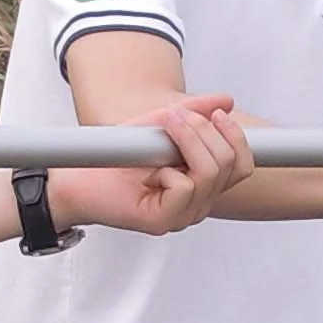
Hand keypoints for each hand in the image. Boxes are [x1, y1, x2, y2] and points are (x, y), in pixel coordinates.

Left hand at [51, 95, 252, 237]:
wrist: (80, 176)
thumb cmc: (119, 156)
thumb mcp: (160, 124)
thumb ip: (194, 113)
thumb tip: (226, 101)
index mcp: (204, 184)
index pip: (243, 166)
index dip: (237, 137)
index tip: (217, 114)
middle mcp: (199, 204)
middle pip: (229, 165)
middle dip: (203, 131)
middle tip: (174, 117)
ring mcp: (183, 216)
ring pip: (209, 173)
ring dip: (186, 140)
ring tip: (161, 130)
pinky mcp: (163, 222)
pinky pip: (184, 186)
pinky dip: (166, 169)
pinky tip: (148, 171)